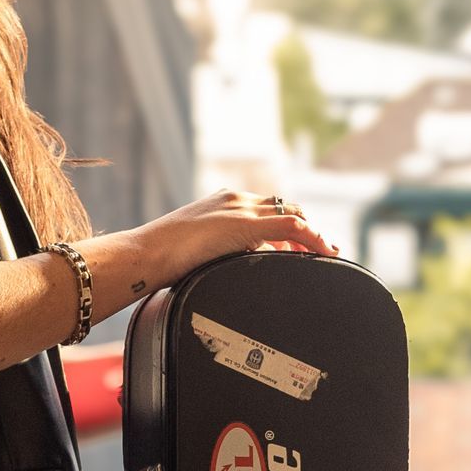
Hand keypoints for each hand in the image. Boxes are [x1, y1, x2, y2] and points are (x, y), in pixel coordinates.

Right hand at [138, 189, 336, 288]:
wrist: (145, 255)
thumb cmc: (163, 260)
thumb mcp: (200, 253)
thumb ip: (220, 253)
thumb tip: (233, 269)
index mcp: (222, 204)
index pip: (265, 210)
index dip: (287, 229)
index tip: (298, 249)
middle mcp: (234, 201)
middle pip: (283, 209)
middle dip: (305, 230)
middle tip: (320, 252)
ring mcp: (239, 210)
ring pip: (291, 215)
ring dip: (311, 234)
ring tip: (325, 254)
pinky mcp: (243, 224)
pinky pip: (291, 226)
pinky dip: (312, 237)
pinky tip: (323, 252)